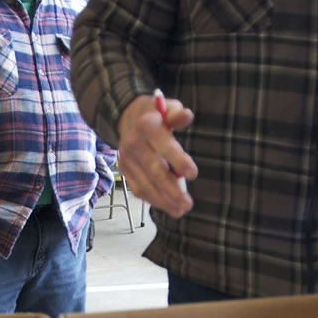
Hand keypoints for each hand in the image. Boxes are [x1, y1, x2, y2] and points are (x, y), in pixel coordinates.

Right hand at [116, 93, 196, 216]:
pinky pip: (138, 189)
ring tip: (180, 210)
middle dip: (171, 190)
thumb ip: (178, 114)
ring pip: (145, 184)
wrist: (126, 117)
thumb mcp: (168, 107)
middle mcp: (134, 144)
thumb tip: (187, 116)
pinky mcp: (124, 170)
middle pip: (154, 171)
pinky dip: (152, 200)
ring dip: (163, 200)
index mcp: (147, 126)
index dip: (178, 161)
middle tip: (188, 204)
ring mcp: (127, 159)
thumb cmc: (155, 115)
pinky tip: (167, 206)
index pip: (164, 146)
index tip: (193, 174)